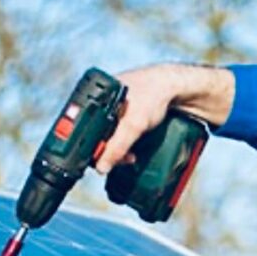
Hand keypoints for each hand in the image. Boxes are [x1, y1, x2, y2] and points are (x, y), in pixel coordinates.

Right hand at [95, 63, 234, 173]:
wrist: (177, 88)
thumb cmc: (152, 96)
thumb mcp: (133, 125)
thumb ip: (117, 146)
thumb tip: (101, 167)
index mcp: (92, 95)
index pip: (79, 127)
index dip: (88, 147)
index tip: (101, 162)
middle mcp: (99, 101)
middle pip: (93, 134)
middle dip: (107, 151)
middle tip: (125, 159)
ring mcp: (113, 108)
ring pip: (107, 137)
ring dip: (118, 150)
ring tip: (131, 157)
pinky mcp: (125, 115)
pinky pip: (118, 134)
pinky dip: (124, 144)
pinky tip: (133, 150)